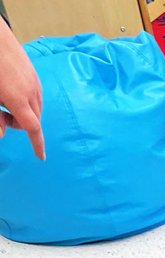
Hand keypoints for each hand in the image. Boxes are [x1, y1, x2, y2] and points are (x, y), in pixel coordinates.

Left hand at [0, 23, 44, 159]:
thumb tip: (1, 134)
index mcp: (19, 100)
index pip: (33, 129)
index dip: (37, 145)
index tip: (41, 157)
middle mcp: (31, 93)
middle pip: (33, 120)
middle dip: (19, 124)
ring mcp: (34, 82)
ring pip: (34, 108)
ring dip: (22, 112)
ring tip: (3, 99)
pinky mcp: (33, 73)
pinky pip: (34, 95)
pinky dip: (25, 100)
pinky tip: (9, 88)